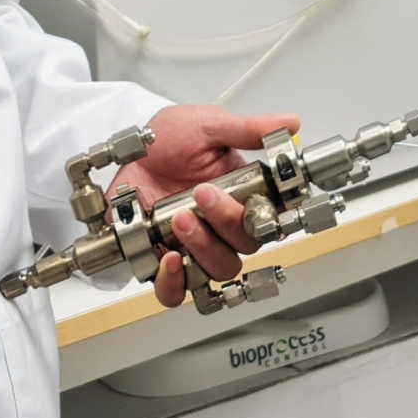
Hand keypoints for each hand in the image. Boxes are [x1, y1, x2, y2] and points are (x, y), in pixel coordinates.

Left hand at [118, 106, 298, 307]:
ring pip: (219, 269)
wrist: (127, 151)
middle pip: (247, 246)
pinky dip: (175, 283)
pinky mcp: (163, 259)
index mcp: (243, 193)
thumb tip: (289, 124)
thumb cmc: (167, 139)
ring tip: (181, 219)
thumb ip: (247, 129)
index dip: (273, 216)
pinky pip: (176, 292)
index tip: (261, 203)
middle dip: (227, 223)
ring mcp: (195, 244)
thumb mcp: (208, 126)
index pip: (273, 217)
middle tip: (203, 194)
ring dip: (204, 248)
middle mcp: (223, 223)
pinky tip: (170, 258)